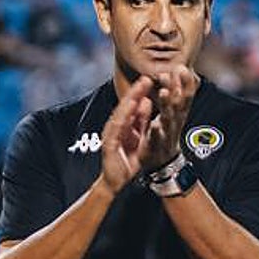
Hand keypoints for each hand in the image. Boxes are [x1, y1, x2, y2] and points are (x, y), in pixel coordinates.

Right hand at [99, 76, 153, 194]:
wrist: (115, 181)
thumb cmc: (127, 160)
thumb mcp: (140, 137)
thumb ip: (142, 120)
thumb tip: (147, 101)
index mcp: (124, 125)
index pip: (132, 106)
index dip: (140, 92)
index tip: (150, 79)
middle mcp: (115, 127)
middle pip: (126, 107)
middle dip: (135, 92)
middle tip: (146, 78)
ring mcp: (110, 134)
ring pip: (120, 114)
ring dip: (129, 101)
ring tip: (138, 89)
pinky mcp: (108, 144)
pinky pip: (117, 128)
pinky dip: (123, 117)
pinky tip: (130, 108)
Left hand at [140, 67, 198, 170]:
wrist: (163, 162)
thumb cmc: (167, 133)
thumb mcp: (174, 111)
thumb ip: (178, 91)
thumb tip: (182, 68)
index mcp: (178, 113)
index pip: (185, 95)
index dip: (186, 82)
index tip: (182, 68)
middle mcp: (175, 122)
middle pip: (178, 103)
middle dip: (176, 88)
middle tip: (171, 73)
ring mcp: (167, 134)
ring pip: (168, 118)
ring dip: (167, 104)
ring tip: (164, 92)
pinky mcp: (157, 146)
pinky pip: (157, 138)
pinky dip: (157, 131)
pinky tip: (155, 124)